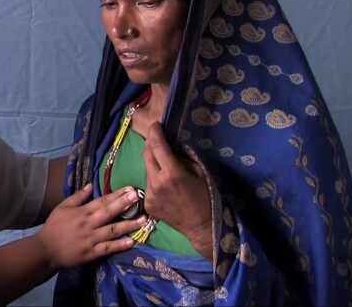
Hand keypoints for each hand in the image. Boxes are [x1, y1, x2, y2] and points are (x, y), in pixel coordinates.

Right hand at [35, 183, 145, 268]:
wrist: (46, 250)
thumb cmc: (54, 227)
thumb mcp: (62, 207)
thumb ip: (78, 197)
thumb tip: (91, 185)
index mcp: (82, 212)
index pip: (102, 201)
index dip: (117, 195)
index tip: (130, 189)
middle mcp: (89, 224)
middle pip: (109, 212)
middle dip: (125, 204)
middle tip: (138, 197)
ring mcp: (91, 239)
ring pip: (113, 230)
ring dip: (128, 225)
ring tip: (143, 219)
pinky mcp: (92, 253)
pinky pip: (108, 248)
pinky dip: (120, 245)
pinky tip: (132, 241)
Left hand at [142, 121, 212, 260]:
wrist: (201, 227)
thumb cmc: (205, 197)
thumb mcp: (199, 172)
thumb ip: (182, 157)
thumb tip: (170, 146)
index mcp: (172, 173)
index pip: (157, 145)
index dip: (155, 132)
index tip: (156, 124)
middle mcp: (157, 182)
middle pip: (146, 154)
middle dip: (151, 144)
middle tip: (158, 139)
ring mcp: (149, 194)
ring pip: (147, 169)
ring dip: (154, 163)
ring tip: (165, 165)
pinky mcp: (147, 203)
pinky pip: (148, 183)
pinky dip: (154, 179)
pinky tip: (165, 184)